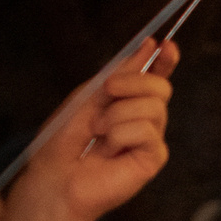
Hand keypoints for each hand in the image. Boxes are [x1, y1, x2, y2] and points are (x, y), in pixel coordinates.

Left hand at [17, 40, 178, 220]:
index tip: (165, 45)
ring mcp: (149, 139)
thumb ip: (120, 73)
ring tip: (98, 131)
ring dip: (117, 114)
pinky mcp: (152, 158)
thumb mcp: (89, 95)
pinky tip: (109, 149)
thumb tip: (149, 46)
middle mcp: (142, 118)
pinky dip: (121, 135)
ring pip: (154, 107)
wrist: (55, 175)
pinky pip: (147, 131)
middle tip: (106, 91)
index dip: (164, 60)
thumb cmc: (65, 140)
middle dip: (132, 82)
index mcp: (127, 101)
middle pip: (160, 87)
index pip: (154, 77)